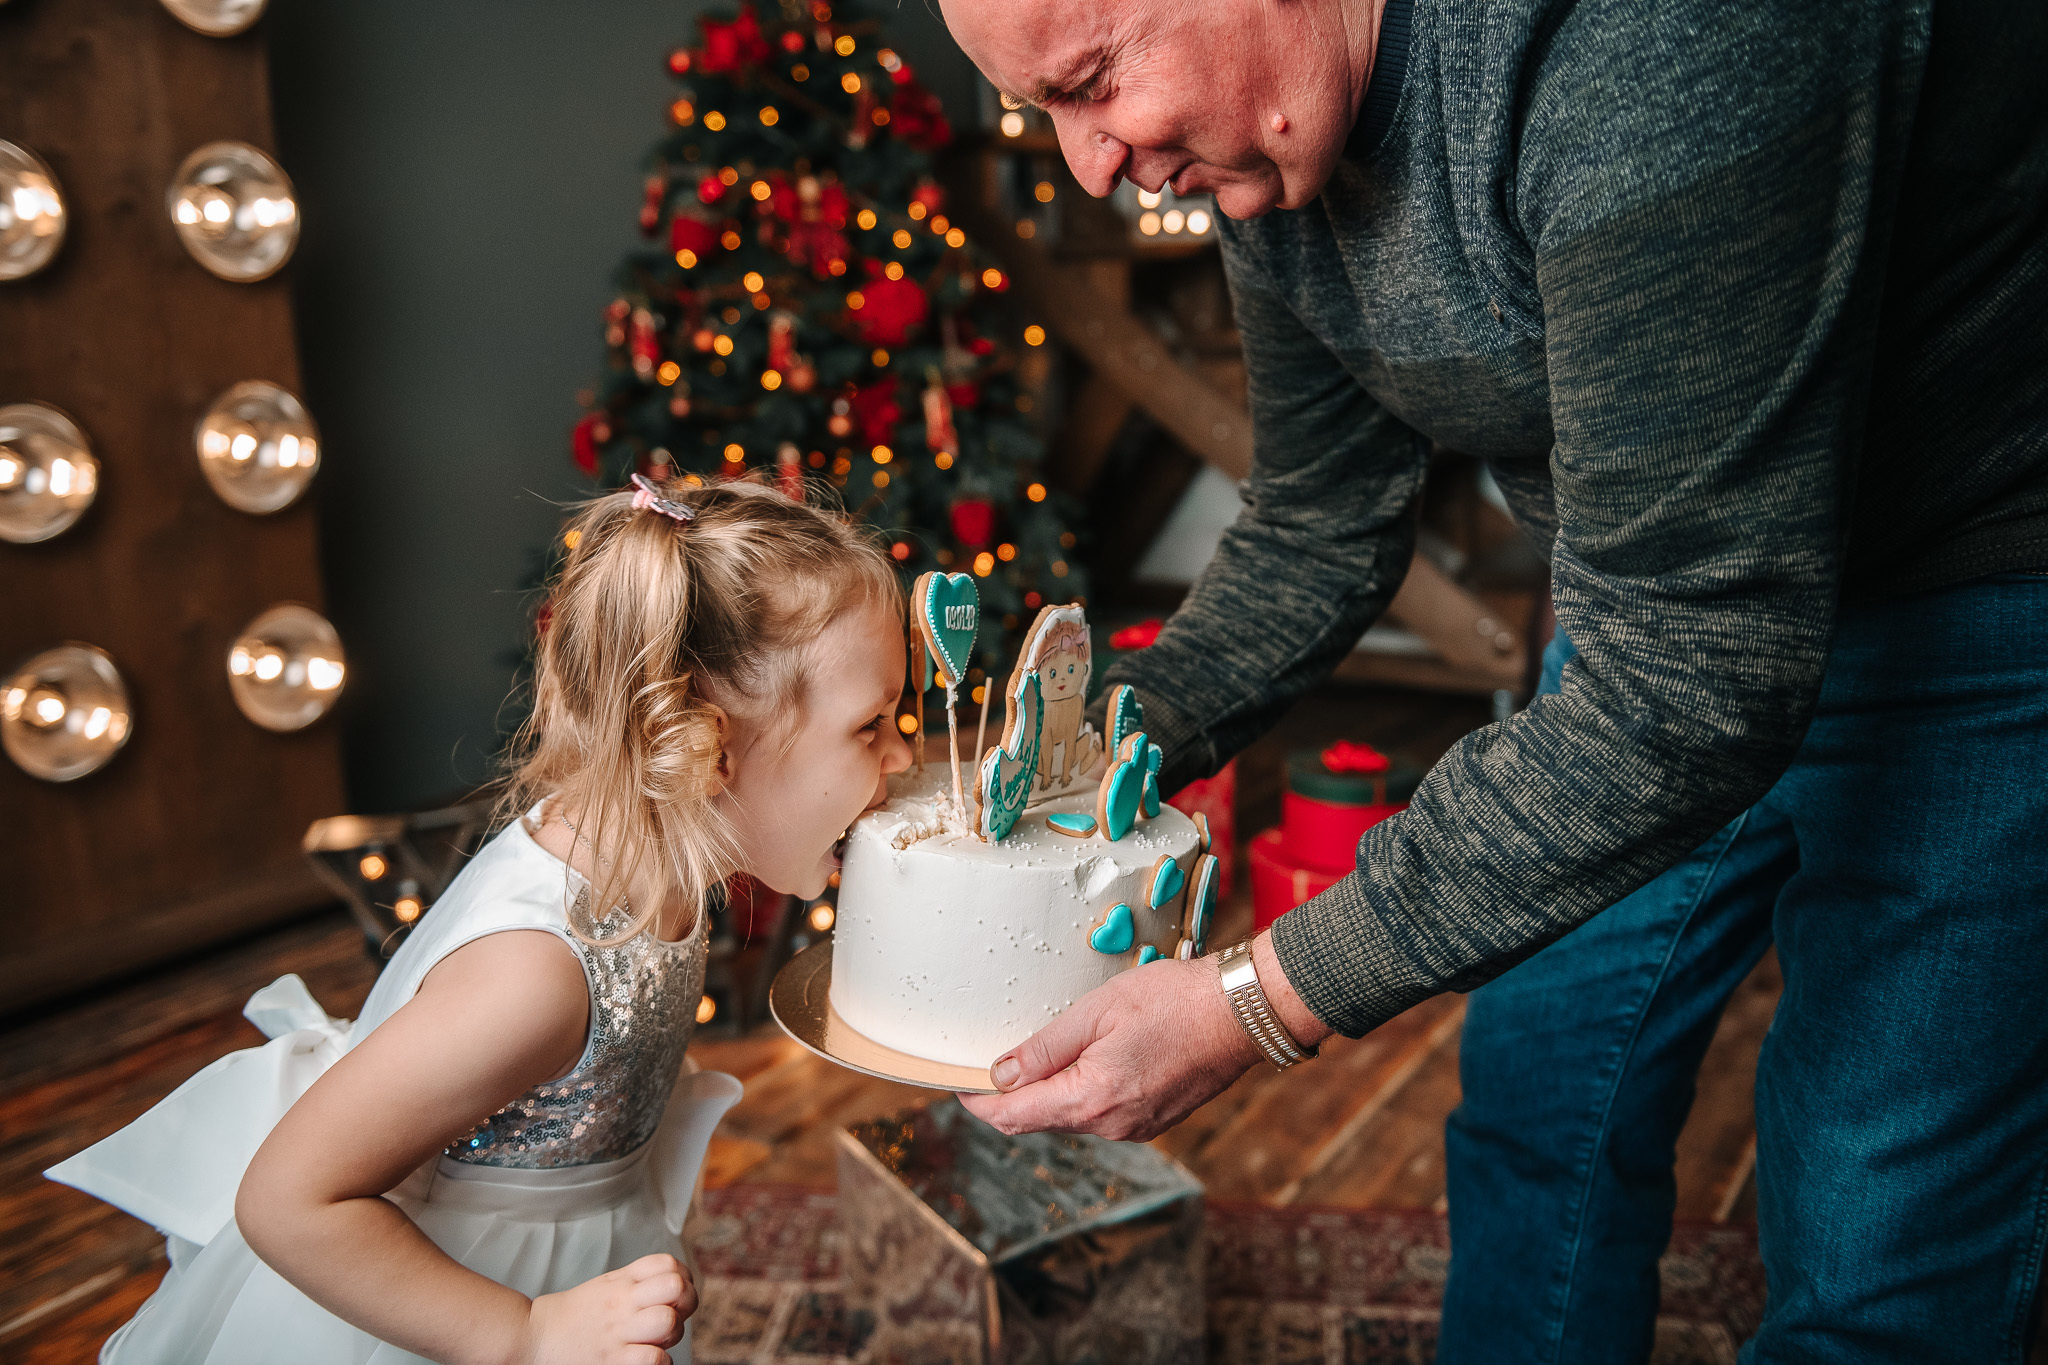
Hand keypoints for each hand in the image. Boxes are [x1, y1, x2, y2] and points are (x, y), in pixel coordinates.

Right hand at [519, 1253, 695, 1364]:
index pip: (669, 1264)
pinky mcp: (612, 1359)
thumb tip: (676, 1286)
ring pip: (668, 1321)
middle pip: (677, 1288)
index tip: (674, 1296)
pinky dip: (659, 1361)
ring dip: (672, 1334)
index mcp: (623, 1280)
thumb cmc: (574, 1315)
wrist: (532, 1337)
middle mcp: (623, 1301)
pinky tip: (647, 1358)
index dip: (683, 1280)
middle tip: (672, 1318)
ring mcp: (618, 1330)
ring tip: (657, 1340)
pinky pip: (654, 1358)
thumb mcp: (606, 1285)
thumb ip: (638, 1281)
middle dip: (685, 1305)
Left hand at [959, 954, 1264, 1141]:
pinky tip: (1080, 1065)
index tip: (957, 1085)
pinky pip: (1099, 1114)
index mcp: (1090, 1100)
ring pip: (1069, 1118)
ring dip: (1046, 1095)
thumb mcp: (1096, 1011)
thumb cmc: (1174, 1001)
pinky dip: (1078, 1094)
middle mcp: (1110, 1126)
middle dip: (1009, 1099)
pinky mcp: (1152, 1121)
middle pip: (1038, 1121)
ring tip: (1034, 1058)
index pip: (1013, 1117)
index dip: (978, 1103)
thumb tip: (1000, 1075)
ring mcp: (1134, 1128)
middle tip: (987, 1068)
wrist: (1240, 1013)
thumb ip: (1044, 1048)